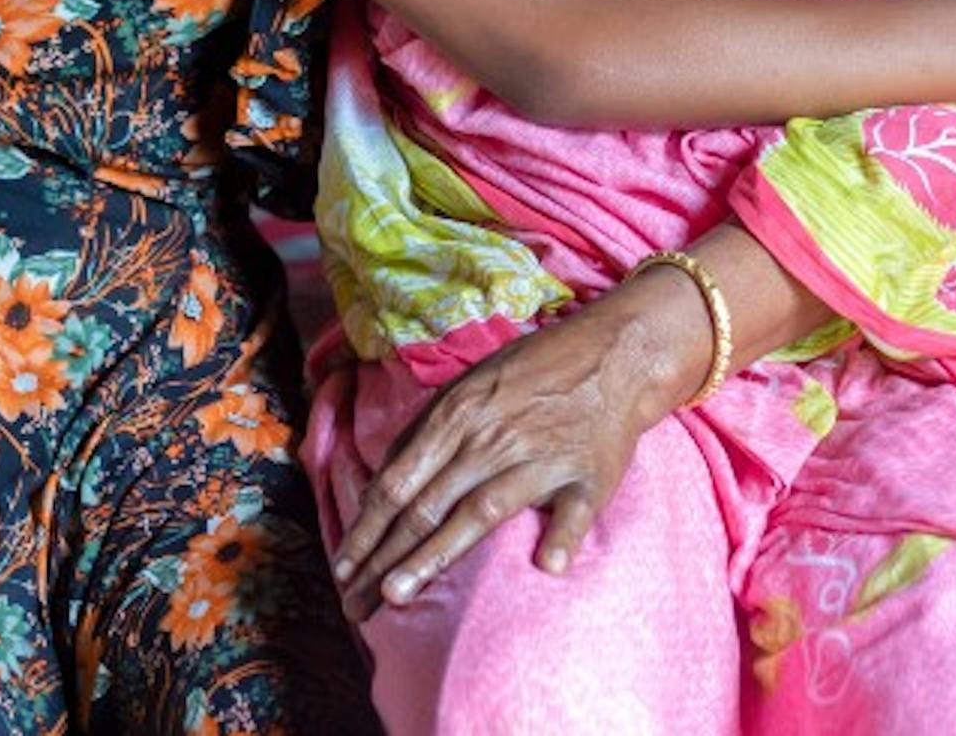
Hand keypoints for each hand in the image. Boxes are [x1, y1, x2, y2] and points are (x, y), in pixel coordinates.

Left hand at [332, 283, 700, 615]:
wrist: (613, 353)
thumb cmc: (533, 372)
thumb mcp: (469, 385)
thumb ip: (426, 432)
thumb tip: (382, 478)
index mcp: (456, 416)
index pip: (398, 482)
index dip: (365, 529)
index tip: (342, 569)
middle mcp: (489, 439)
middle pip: (426, 505)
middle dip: (383, 559)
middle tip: (355, 603)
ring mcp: (538, 457)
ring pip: (478, 512)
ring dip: (435, 554)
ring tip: (399, 593)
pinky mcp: (586, 474)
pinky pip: (572, 511)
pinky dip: (561, 537)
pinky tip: (546, 566)